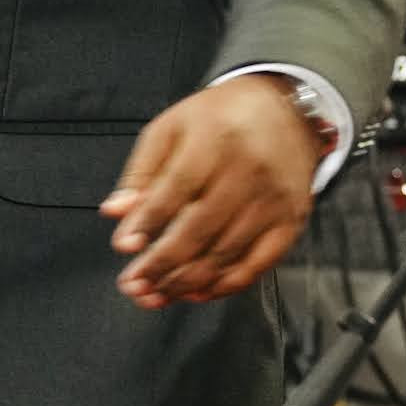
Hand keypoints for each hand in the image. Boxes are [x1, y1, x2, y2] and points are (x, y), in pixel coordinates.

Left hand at [107, 78, 319, 309]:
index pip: (177, 188)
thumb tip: (115, 212)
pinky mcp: (290, 221)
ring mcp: (273, 200)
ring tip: (155, 294)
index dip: (148, 222)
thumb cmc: (221, 120)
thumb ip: (142, 172)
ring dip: (187, 282)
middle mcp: (249, 170)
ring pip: (226, 253)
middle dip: (162, 263)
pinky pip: (258, 264)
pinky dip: (226, 285)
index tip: (125, 247)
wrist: (286, 111)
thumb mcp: (172, 129)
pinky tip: (198, 293)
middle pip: (200, 228)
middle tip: (133, 284)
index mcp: (215, 139)